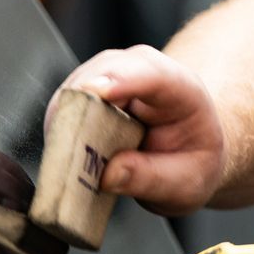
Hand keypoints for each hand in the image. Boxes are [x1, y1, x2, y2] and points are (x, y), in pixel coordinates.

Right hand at [52, 46, 226, 214]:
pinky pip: (66, 102)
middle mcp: (145, 72)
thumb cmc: (191, 159)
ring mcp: (114, 75)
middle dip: (84, 110)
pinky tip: (69, 154)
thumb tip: (109, 174)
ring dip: (68, 123)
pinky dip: (61, 128)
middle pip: (106, 75)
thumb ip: (153, 178)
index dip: (126, 78)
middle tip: (72, 154)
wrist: (188, 145)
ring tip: (73, 162)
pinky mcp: (89, 88)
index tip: (98, 90)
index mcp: (183, 90)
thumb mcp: (186, 182)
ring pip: (78, 87)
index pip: (156, 75)